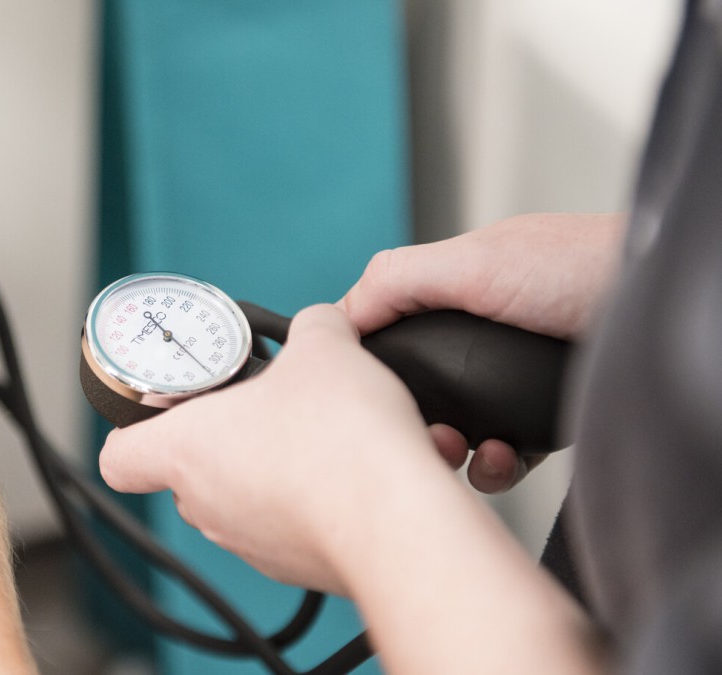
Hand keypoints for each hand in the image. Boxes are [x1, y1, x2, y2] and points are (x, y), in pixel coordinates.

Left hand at [99, 305, 443, 592]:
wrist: (399, 520)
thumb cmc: (340, 441)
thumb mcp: (324, 346)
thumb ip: (312, 328)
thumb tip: (320, 327)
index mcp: (187, 450)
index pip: (119, 456)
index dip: (135, 427)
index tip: (167, 404)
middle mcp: (210, 506)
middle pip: (194, 469)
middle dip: (233, 433)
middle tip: (270, 404)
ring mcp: (253, 544)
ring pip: (255, 494)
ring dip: (289, 462)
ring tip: (340, 431)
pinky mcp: (302, 565)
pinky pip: (308, 519)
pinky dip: (337, 492)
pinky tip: (379, 463)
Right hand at [338, 212, 625, 492]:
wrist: (656, 307)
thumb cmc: (581, 266)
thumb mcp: (474, 261)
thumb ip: (399, 280)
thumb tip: (337, 317)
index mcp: (453, 295)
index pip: (389, 336)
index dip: (367, 370)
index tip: (354, 400)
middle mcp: (477, 342)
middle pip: (416, 395)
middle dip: (408, 422)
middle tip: (419, 436)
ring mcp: (509, 384)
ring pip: (453, 432)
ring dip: (450, 451)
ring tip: (462, 450)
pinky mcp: (541, 421)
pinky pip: (500, 457)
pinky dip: (493, 465)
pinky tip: (500, 456)